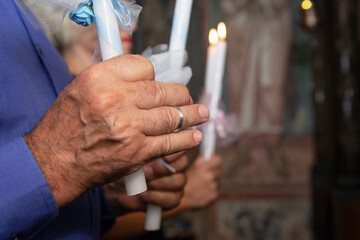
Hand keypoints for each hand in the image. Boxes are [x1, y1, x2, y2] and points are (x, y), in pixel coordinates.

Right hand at [23, 55, 208, 206]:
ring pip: (173, 115)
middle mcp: (116, 99)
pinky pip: (170, 142)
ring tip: (202, 113)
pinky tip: (195, 136)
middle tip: (188, 97)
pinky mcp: (138, 151)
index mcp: (100, 78)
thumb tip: (144, 76)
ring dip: (193, 115)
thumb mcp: (80, 89)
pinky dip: (186, 139)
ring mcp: (129, 126)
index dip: (154, 75)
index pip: (144, 66)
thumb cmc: (65, 126)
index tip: (157, 82)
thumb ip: (112, 79)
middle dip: (181, 94)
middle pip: (164, 90)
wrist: (53, 163)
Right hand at [179, 155, 221, 209]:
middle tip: (204, 177)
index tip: (213, 163)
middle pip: (218, 172)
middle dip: (213, 173)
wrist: (181, 198)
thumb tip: (208, 156)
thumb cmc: (185, 182)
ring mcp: (213, 187)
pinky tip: (202, 193)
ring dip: (212, 183)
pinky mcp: (214, 196)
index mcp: (204, 167)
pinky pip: (215, 191)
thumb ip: (201, 161)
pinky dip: (211, 192)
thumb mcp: (191, 168)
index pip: (218, 160)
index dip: (215, 162)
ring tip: (201, 187)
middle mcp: (210, 176)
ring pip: (217, 182)